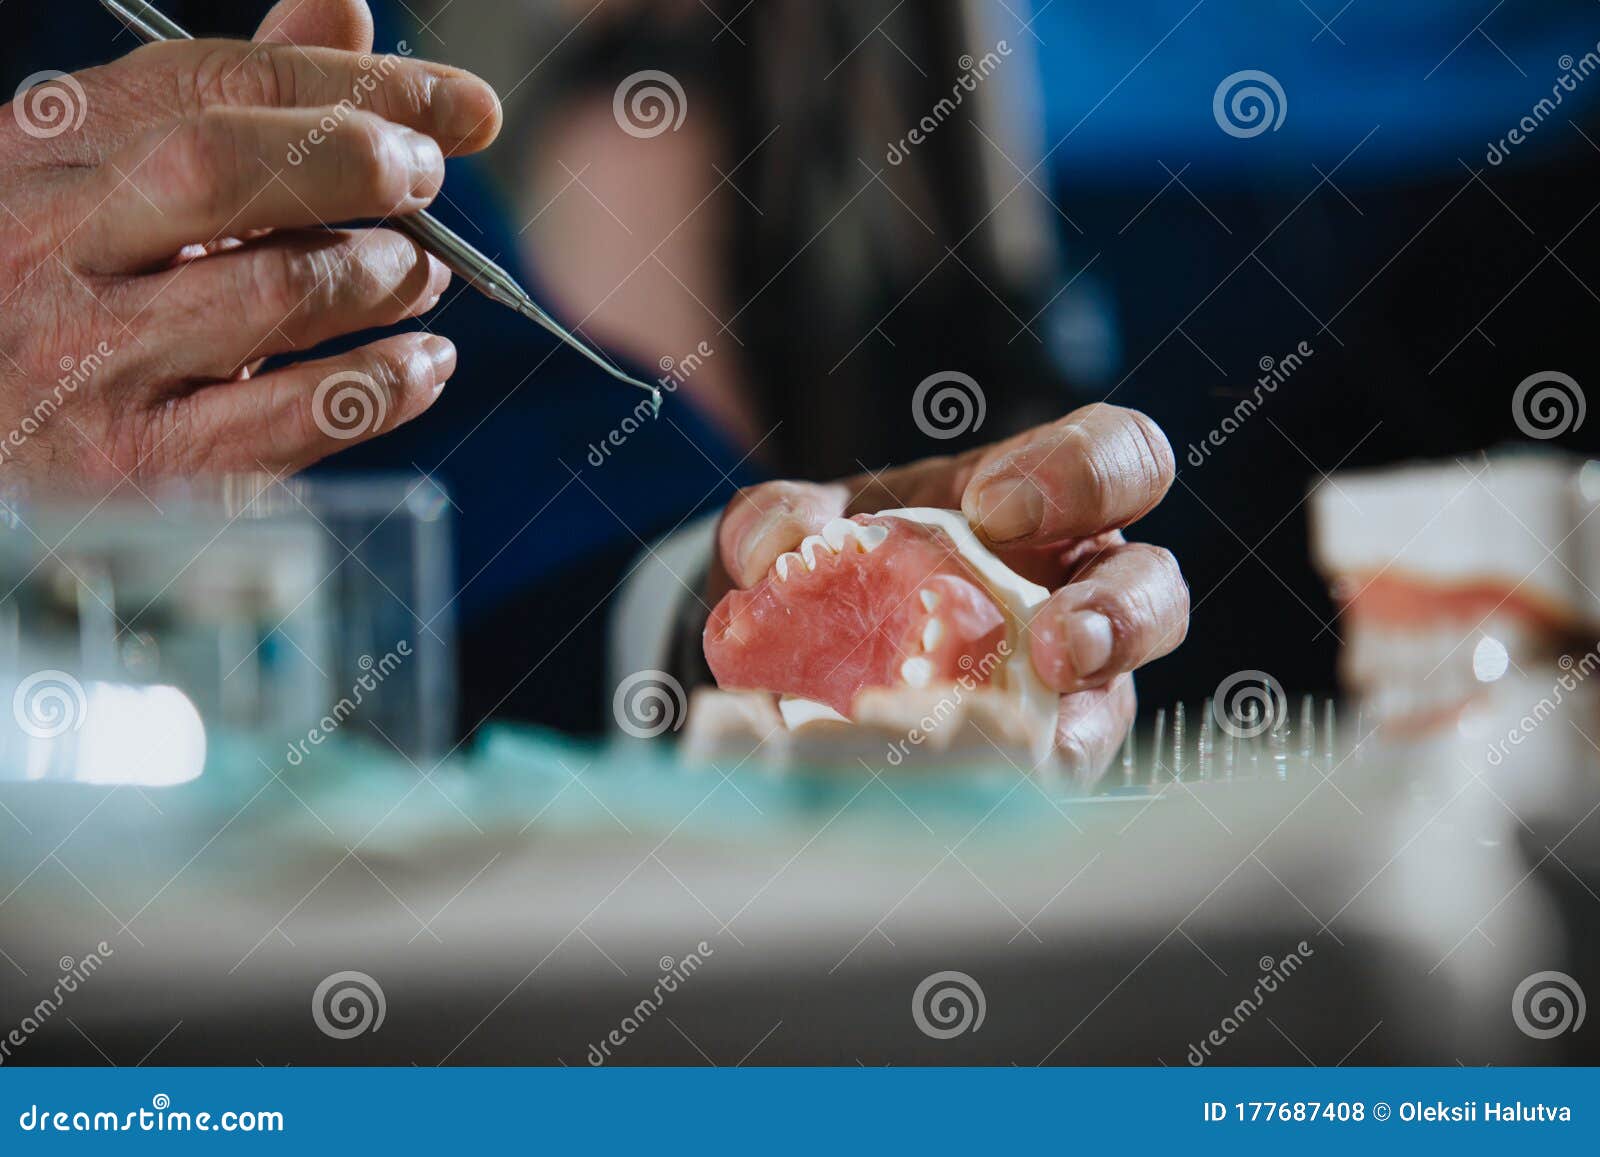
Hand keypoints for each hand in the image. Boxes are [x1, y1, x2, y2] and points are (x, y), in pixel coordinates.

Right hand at [0, 0, 501, 489]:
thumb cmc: (63, 296)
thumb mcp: (117, 181)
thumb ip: (233, 102)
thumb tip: (345, 12)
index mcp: (48, 154)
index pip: (217, 83)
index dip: (361, 84)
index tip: (461, 108)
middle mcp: (57, 248)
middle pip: (224, 168)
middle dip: (358, 160)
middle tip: (428, 179)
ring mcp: (95, 362)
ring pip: (278, 292)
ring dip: (383, 277)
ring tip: (420, 277)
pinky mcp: (144, 466)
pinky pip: (297, 415)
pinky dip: (387, 382)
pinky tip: (422, 364)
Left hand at [709, 403, 1189, 778]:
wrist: (806, 656)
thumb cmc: (843, 561)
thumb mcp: (806, 523)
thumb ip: (780, 517)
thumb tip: (775, 551)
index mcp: (1043, 499)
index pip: (1116, 456)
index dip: (1081, 472)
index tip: (994, 509)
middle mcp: (1077, 588)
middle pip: (1153, 583)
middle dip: (1118, 609)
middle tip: (1051, 638)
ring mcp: (1069, 684)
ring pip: (1121, 694)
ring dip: (1087, 720)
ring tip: (1043, 734)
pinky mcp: (1036, 759)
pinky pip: (1052, 774)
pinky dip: (1016, 779)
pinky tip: (974, 785)